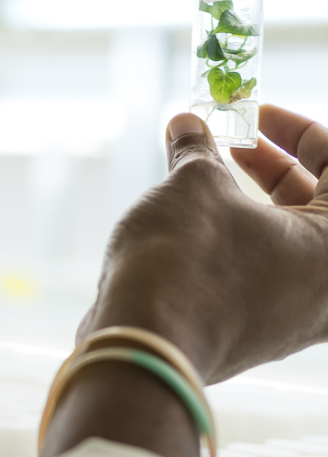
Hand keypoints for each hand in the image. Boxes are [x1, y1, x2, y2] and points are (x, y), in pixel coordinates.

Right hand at [77, 107, 327, 384]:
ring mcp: (298, 314)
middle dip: (273, 163)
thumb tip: (188, 126)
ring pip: (288, 237)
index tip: (254, 113)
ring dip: (250, 198)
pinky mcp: (261, 330)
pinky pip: (265, 269)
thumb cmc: (187, 260)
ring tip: (201, 174)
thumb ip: (199, 150)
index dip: (295, 128)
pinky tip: (191, 218)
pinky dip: (239, 235)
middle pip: (319, 204)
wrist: (146, 343)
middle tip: (231, 141)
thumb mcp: (195, 184)